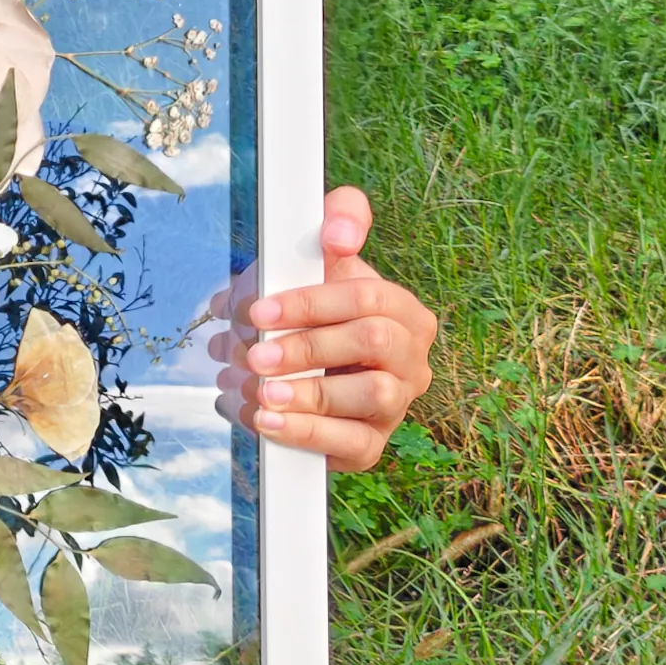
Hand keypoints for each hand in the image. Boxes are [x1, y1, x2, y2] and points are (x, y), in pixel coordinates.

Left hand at [209, 186, 436, 472]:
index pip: (367, 297)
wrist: (296, 366)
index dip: (311, 302)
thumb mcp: (321, 257)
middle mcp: (411, 358)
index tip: (258, 311)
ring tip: (261, 392)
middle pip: (373, 345)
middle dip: (307, 348)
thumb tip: (339, 233)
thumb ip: (339, 220)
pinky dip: (307, 434)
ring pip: (372, 397)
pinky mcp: (372, 444)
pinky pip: (354, 445)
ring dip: (310, 395)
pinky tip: (268, 422)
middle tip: (254, 355)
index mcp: (403, 310)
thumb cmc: (311, 306)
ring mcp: (397, 405)